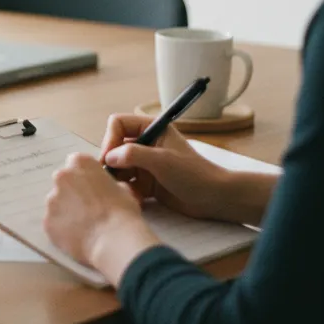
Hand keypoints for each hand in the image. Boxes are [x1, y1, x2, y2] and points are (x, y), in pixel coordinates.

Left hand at [44, 153, 158, 283]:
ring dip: (66, 211)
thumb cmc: (122, 211)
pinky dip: (62, 228)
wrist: (113, 239)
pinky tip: (77, 236)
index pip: (76, 163)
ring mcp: (51, 199)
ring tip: (84, 225)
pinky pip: (53, 223)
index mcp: (80, 163)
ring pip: (56, 203)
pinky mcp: (47, 221)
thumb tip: (105, 189)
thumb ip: (107, 183)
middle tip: (87, 208)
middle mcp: (61, 177)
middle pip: (63, 182)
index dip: (85, 177)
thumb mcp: (123, 188)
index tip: (92, 188)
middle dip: (72, 192)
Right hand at [101, 114, 231, 219]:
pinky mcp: (146, 181)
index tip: (109, 159)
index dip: (110, 139)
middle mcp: (145, 143)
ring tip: (125, 191)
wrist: (214, 199)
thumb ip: (132, 154)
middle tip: (111, 178)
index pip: (118, 124)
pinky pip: (126, 183)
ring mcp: (145, 163)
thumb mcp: (162, 160)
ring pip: (118, 166)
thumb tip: (108, 158)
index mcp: (151, 128)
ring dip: (118, 179)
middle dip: (111, 162)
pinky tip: (136, 199)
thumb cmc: (193, 174)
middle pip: (114, 146)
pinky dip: (127, 190)